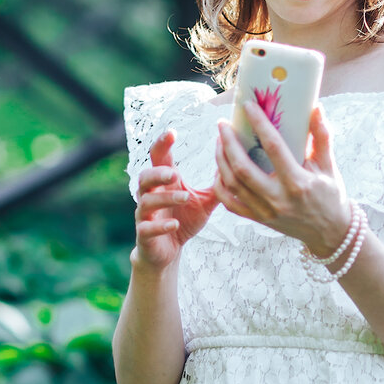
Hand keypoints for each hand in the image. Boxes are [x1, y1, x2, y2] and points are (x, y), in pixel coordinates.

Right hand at [133, 130, 218, 271]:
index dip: (162, 144)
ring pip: (146, 202)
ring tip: (184, 197)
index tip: (172, 132)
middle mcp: (151, 195)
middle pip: (144, 177)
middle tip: (174, 173)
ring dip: (165, 198)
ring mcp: (145, 215)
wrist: (167, 252)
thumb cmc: (184, 220)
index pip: (158, 158)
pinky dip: (160, 226)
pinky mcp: (144, 235)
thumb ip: (218, 185)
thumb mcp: (204, 201)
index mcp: (164, 183)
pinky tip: (174, 224)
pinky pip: (147, 228)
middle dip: (158, 173)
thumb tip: (238, 166)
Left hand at [213, 103, 350, 256]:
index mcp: (298, 182)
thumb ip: (322, 137)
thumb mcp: (330, 166)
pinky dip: (220, 186)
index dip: (259, 123)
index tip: (248, 106)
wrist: (331, 233)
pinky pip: (230, 204)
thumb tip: (316, 108)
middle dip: (228, 143)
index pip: (274, 147)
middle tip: (223, 125)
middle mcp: (279, 198)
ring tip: (219, 141)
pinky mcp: (259, 220)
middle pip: (243, 168)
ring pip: (232, 185)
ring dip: (220, 160)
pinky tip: (219, 169)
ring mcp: (266, 211)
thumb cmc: (330, 195)